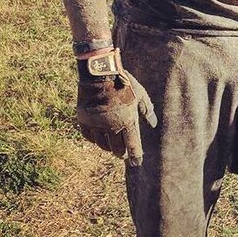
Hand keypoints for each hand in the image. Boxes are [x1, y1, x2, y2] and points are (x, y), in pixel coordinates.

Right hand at [76, 49, 157, 164]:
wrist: (99, 73)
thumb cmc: (123, 83)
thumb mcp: (140, 94)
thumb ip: (147, 110)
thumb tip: (153, 124)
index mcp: (127, 120)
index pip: (132, 145)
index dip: (135, 156)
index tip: (137, 163)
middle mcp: (111, 126)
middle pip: (116, 149)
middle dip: (122, 153)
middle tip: (124, 154)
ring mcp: (96, 124)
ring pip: (102, 145)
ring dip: (108, 147)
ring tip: (113, 145)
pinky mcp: (84, 120)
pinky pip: (89, 137)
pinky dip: (95, 139)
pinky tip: (99, 137)